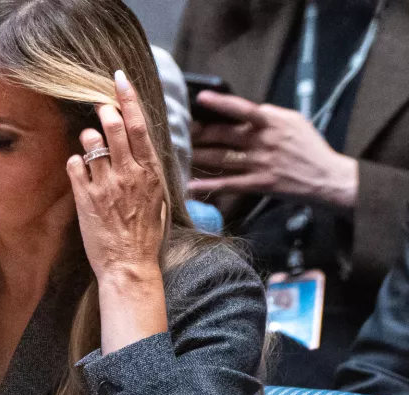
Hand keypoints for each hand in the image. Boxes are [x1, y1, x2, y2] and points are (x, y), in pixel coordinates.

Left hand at [67, 71, 165, 283]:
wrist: (129, 265)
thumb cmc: (145, 236)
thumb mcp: (159, 201)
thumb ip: (149, 173)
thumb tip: (142, 151)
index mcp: (151, 172)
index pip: (140, 126)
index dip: (129, 99)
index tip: (120, 79)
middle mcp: (129, 174)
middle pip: (115, 127)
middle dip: (105, 111)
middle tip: (100, 105)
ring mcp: (106, 184)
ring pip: (91, 143)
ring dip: (88, 136)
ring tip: (89, 141)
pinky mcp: (86, 197)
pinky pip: (74, 165)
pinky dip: (74, 162)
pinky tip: (78, 168)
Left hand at [189, 91, 358, 209]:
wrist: (328, 178)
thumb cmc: (310, 147)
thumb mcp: (295, 122)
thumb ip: (269, 115)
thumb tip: (245, 111)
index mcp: (273, 122)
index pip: (243, 109)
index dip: (221, 103)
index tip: (201, 98)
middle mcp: (264, 141)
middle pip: (224, 135)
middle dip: (199, 134)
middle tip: (180, 131)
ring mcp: (260, 163)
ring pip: (221, 158)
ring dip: (197, 156)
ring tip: (177, 153)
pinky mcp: (259, 183)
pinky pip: (228, 184)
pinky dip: (208, 185)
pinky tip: (189, 185)